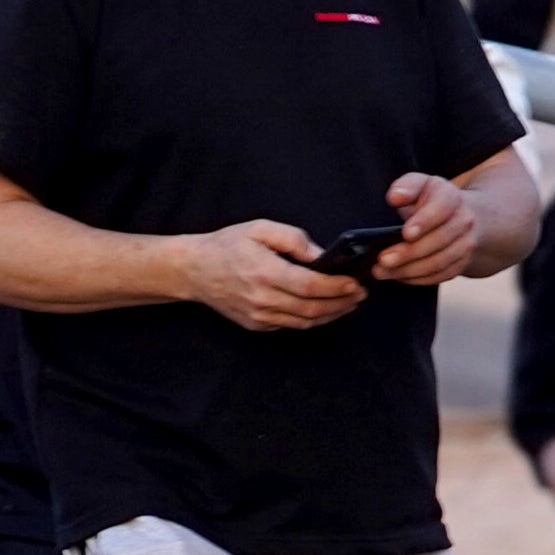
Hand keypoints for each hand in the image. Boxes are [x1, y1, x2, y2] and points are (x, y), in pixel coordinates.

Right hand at [179, 218, 367, 333]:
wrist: (194, 271)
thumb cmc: (226, 246)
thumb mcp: (259, 229)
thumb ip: (292, 238)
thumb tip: (320, 254)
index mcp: (264, 272)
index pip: (310, 286)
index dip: (337, 287)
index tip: (355, 283)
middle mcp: (262, 299)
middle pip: (312, 308)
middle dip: (342, 303)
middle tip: (360, 295)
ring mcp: (259, 316)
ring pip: (305, 322)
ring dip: (331, 314)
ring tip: (349, 303)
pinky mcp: (257, 325)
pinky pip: (291, 325)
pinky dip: (312, 319)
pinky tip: (325, 309)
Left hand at [372, 172, 482, 284]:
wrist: (460, 216)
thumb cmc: (431, 199)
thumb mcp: (419, 184)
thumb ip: (406, 186)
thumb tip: (395, 197)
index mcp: (451, 198)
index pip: (440, 209)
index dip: (424, 222)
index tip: (405, 233)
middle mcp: (463, 221)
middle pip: (438, 241)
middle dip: (408, 253)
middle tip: (382, 260)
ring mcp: (465, 244)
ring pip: (438, 262)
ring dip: (408, 270)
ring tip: (382, 271)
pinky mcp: (461, 263)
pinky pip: (440, 276)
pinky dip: (416, 279)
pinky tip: (397, 276)